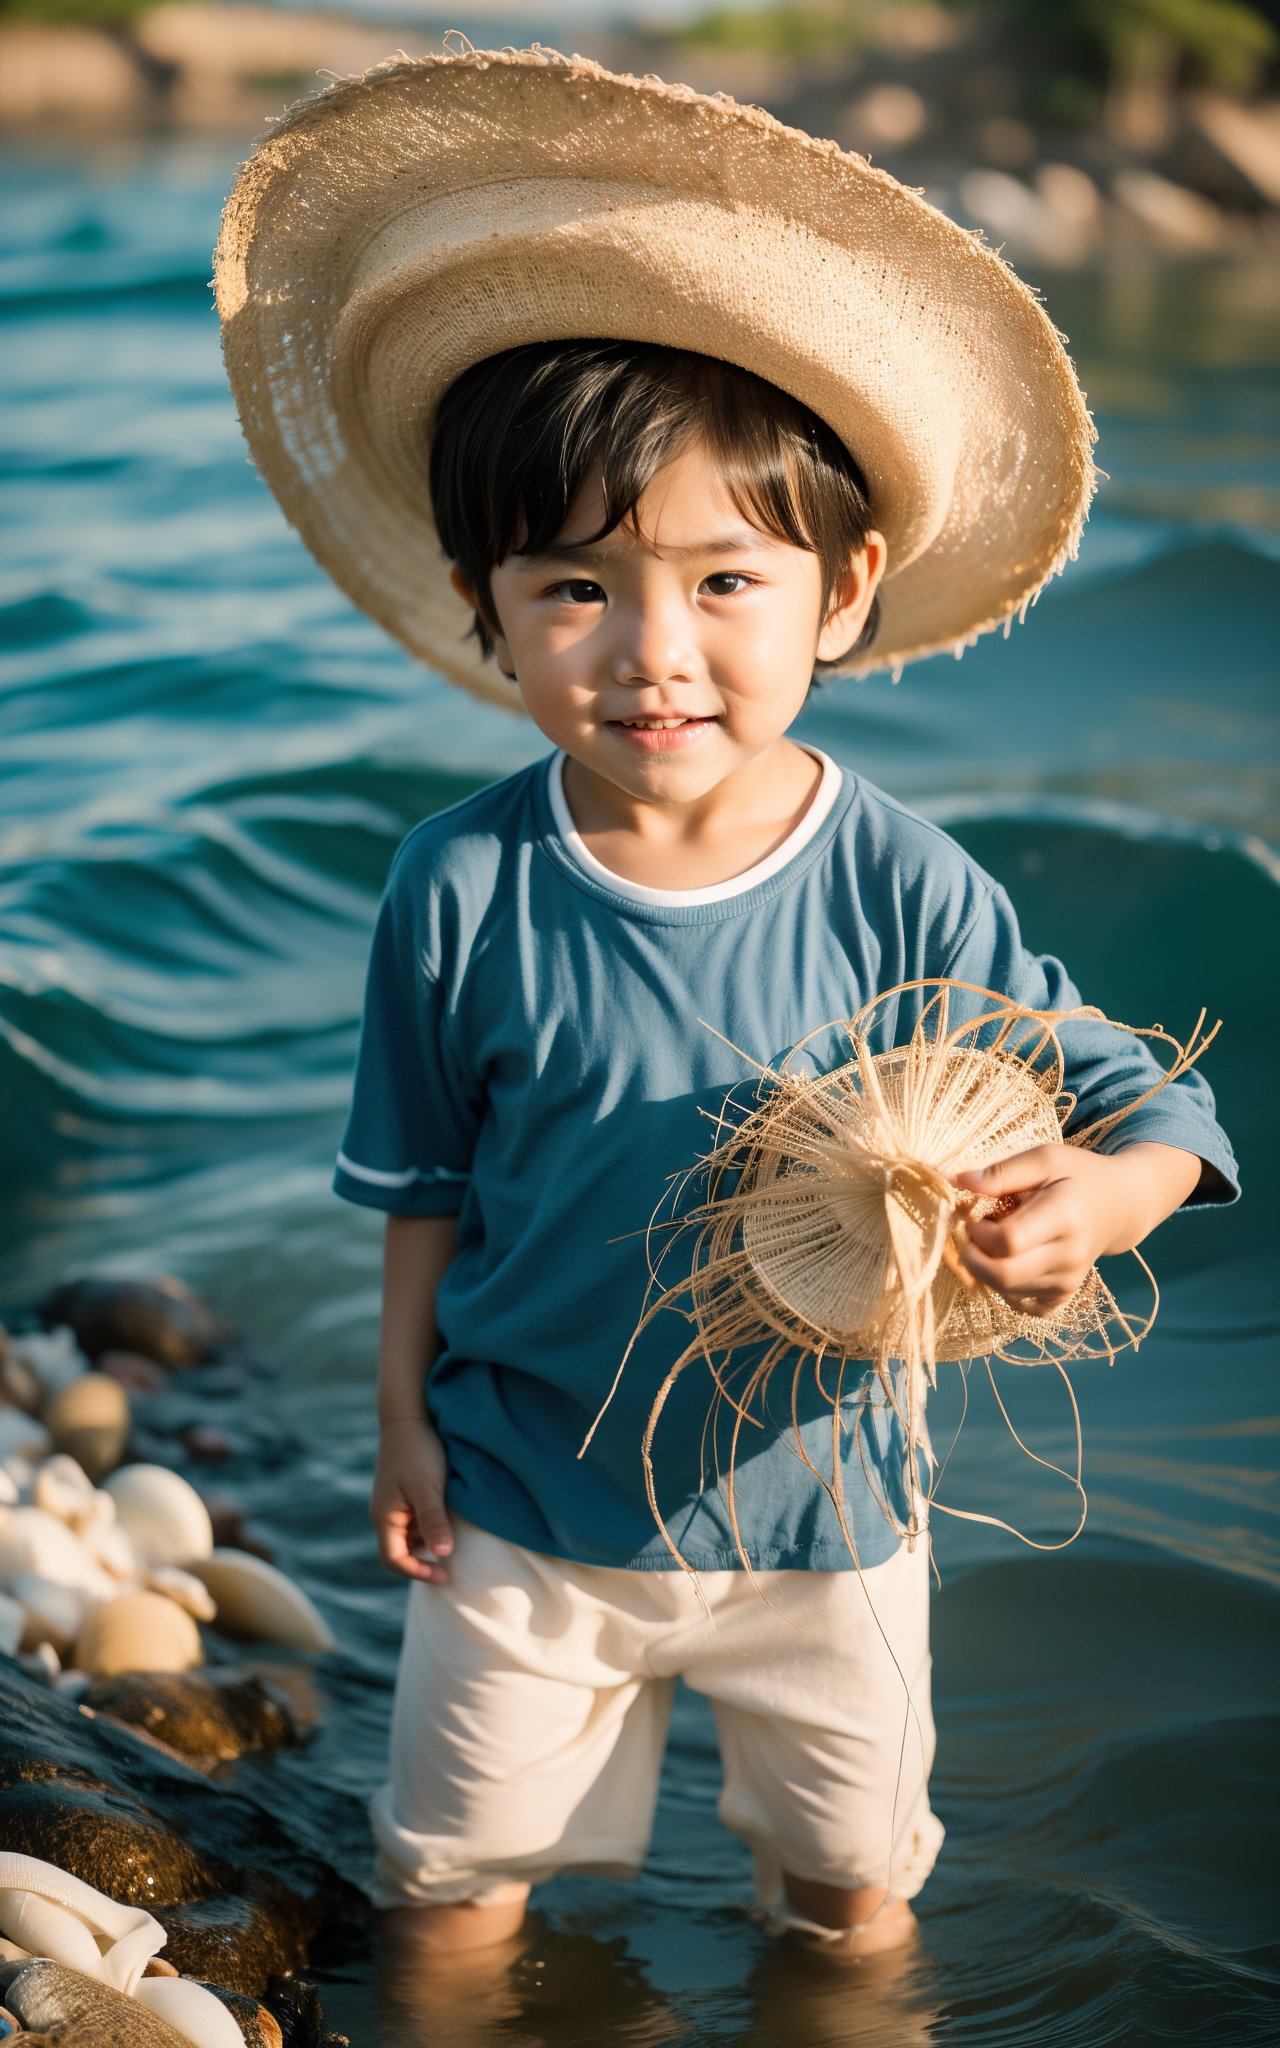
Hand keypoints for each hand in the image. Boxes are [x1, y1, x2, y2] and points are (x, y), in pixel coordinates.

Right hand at [370, 1416, 453, 1583]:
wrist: (409, 1414)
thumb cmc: (418, 1450)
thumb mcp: (428, 1488)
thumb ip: (434, 1521)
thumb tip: (443, 1555)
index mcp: (384, 1517)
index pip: (394, 1560)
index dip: (418, 1572)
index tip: (446, 1574)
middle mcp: (385, 1513)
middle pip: (400, 1551)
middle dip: (424, 1559)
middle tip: (452, 1562)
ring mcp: (393, 1502)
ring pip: (409, 1535)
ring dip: (428, 1541)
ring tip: (454, 1538)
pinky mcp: (404, 1492)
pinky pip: (415, 1519)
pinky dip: (430, 1525)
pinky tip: (450, 1517)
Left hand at [950, 1142, 1202, 1318]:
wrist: (1119, 1206)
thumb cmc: (1077, 1175)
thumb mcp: (1044, 1159)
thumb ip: (1002, 1171)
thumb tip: (958, 1181)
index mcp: (1064, 1216)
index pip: (1008, 1241)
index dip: (979, 1232)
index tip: (975, 1216)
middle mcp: (1069, 1255)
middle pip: (1003, 1275)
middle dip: (973, 1257)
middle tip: (973, 1235)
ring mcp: (1068, 1280)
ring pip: (1007, 1291)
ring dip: (986, 1270)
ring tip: (995, 1242)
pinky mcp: (1064, 1295)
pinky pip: (1022, 1306)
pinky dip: (1004, 1289)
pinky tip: (1008, 1264)